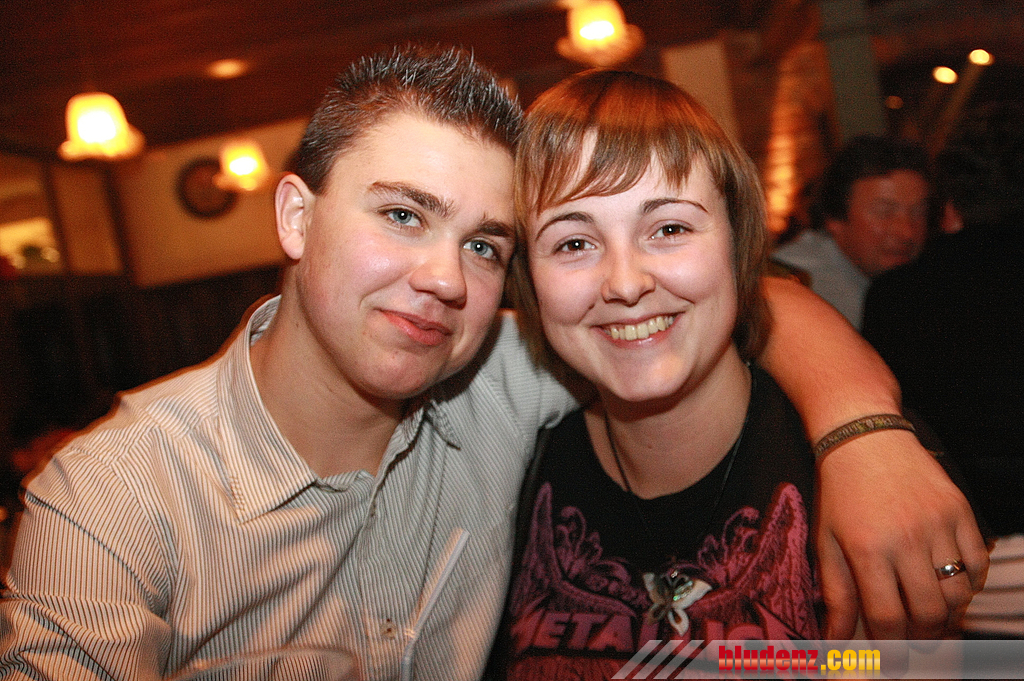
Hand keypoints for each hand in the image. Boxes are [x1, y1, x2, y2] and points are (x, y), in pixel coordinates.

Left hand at [816, 428, 988, 638]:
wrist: (864, 437)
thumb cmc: (839, 491)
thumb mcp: (826, 540)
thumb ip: (836, 593)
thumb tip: (836, 640)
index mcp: (867, 549)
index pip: (888, 618)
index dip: (891, 647)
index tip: (890, 656)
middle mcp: (906, 538)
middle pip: (929, 612)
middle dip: (922, 636)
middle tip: (913, 639)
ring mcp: (938, 523)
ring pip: (958, 593)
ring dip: (948, 614)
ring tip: (931, 616)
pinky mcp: (960, 510)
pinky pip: (977, 564)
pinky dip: (969, 583)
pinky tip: (949, 584)